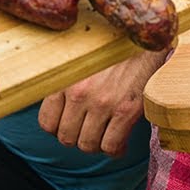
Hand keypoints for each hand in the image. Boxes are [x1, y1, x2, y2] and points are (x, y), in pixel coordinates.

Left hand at [37, 49, 166, 156]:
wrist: (143, 39)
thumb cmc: (110, 49)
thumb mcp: (78, 59)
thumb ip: (65, 81)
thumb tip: (57, 108)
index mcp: (64, 79)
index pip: (46, 123)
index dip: (58, 129)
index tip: (70, 125)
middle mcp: (79, 93)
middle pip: (66, 138)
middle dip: (78, 138)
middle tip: (89, 130)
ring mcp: (102, 103)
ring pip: (87, 145)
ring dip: (97, 145)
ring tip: (105, 135)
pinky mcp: (126, 110)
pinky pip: (111, 145)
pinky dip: (115, 149)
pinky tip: (121, 140)